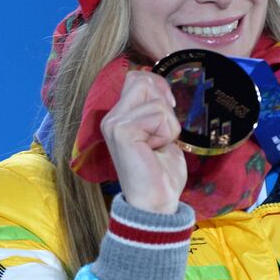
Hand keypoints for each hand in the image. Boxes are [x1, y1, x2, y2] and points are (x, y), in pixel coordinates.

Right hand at [100, 71, 185, 214]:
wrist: (156, 203)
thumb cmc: (161, 171)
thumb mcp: (162, 133)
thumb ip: (157, 110)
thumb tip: (164, 89)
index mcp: (118, 116)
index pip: (137, 77)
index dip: (158, 87)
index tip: (168, 111)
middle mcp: (111, 117)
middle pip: (142, 79)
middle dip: (164, 102)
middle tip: (164, 130)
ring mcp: (114, 124)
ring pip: (155, 99)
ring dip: (168, 123)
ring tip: (159, 144)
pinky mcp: (122, 132)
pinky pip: (158, 115)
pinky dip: (166, 132)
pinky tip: (156, 150)